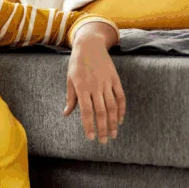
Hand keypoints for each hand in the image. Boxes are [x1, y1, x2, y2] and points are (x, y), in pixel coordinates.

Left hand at [65, 22, 125, 143]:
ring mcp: (107, 83)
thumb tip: (67, 114)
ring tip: (113, 134)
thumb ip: (70, 98)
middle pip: (101, 112)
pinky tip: (119, 120)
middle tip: (104, 141)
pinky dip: (121, 109)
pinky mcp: (115, 79)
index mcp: (82, 88)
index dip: (89, 126)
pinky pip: (120, 97)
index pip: (87, 112)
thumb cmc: (76, 64)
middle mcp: (95, 87)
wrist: (90, 45)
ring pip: (112, 107)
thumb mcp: (69, 79)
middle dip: (102, 129)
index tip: (90, 138)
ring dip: (113, 122)